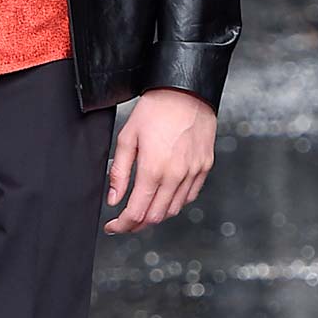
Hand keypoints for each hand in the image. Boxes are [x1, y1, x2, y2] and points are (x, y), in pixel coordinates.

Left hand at [103, 87, 215, 233]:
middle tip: (124, 222)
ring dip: (156, 215)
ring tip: (142, 209)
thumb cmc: (155, 109)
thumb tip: (114, 199)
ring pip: (174, 210)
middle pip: (156, 217)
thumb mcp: (127, 138)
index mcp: (154, 169)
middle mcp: (176, 175)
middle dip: (136, 225)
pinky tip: (164, 197)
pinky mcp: (204, 167)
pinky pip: (189, 196)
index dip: (122, 225)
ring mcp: (193, 172)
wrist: (186, 91)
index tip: (113, 226)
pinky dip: (175, 203)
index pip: (136, 212)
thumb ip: (120, 173)